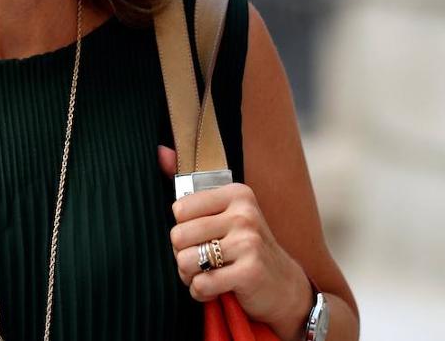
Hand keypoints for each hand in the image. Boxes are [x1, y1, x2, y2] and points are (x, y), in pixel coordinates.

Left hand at [158, 145, 313, 339]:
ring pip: (186, 262)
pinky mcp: (250, 271)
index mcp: (236, 194)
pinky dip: (202, 292)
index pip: (179, 210)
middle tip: (202, 262)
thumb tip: (160, 152)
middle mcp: (244, 214)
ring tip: (208, 274)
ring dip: (190, 276)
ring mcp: (248, 242)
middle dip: (183, 256)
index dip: (183, 230)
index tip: (202, 238)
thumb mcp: (224, 214)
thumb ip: (191, 189)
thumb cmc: (246, 248)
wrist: (284, 286)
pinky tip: (218, 289)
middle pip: (178, 236)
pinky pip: (201, 284)